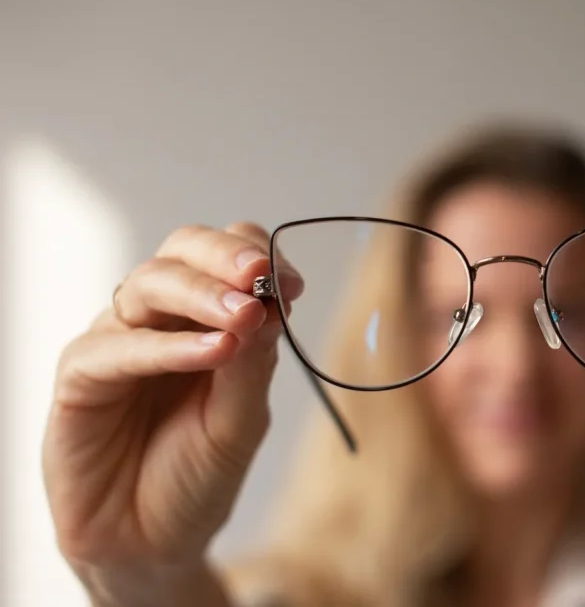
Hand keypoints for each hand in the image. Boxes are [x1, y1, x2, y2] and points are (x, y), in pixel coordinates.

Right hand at [43, 222, 302, 581]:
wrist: (151, 544)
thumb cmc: (197, 476)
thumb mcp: (243, 419)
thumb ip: (256, 361)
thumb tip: (272, 301)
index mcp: (204, 318)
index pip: (226, 256)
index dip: (257, 255)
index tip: (292, 283)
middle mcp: (159, 320)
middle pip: (182, 252)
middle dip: (226, 258)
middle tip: (260, 278)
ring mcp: (117, 342)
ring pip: (149, 285)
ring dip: (202, 296)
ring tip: (243, 317)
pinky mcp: (79, 377)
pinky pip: (116, 346)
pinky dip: (168, 347)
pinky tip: (212, 352)